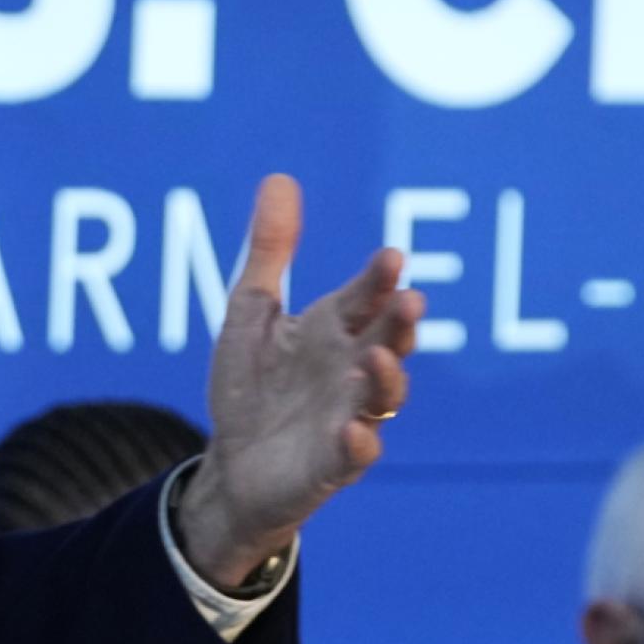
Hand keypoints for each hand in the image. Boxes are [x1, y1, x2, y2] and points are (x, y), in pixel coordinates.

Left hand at [182, 174, 424, 587]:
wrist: (231, 466)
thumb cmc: (252, 386)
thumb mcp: (251, 311)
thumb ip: (270, 250)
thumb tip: (280, 177)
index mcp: (334, 329)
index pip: (365, 296)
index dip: (379, 278)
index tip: (391, 256)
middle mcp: (351, 369)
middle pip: (387, 342)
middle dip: (400, 324)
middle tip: (411, 301)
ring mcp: (349, 417)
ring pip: (382, 397)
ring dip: (387, 379)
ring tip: (378, 361)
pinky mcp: (334, 464)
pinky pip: (356, 454)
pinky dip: (359, 442)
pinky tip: (353, 431)